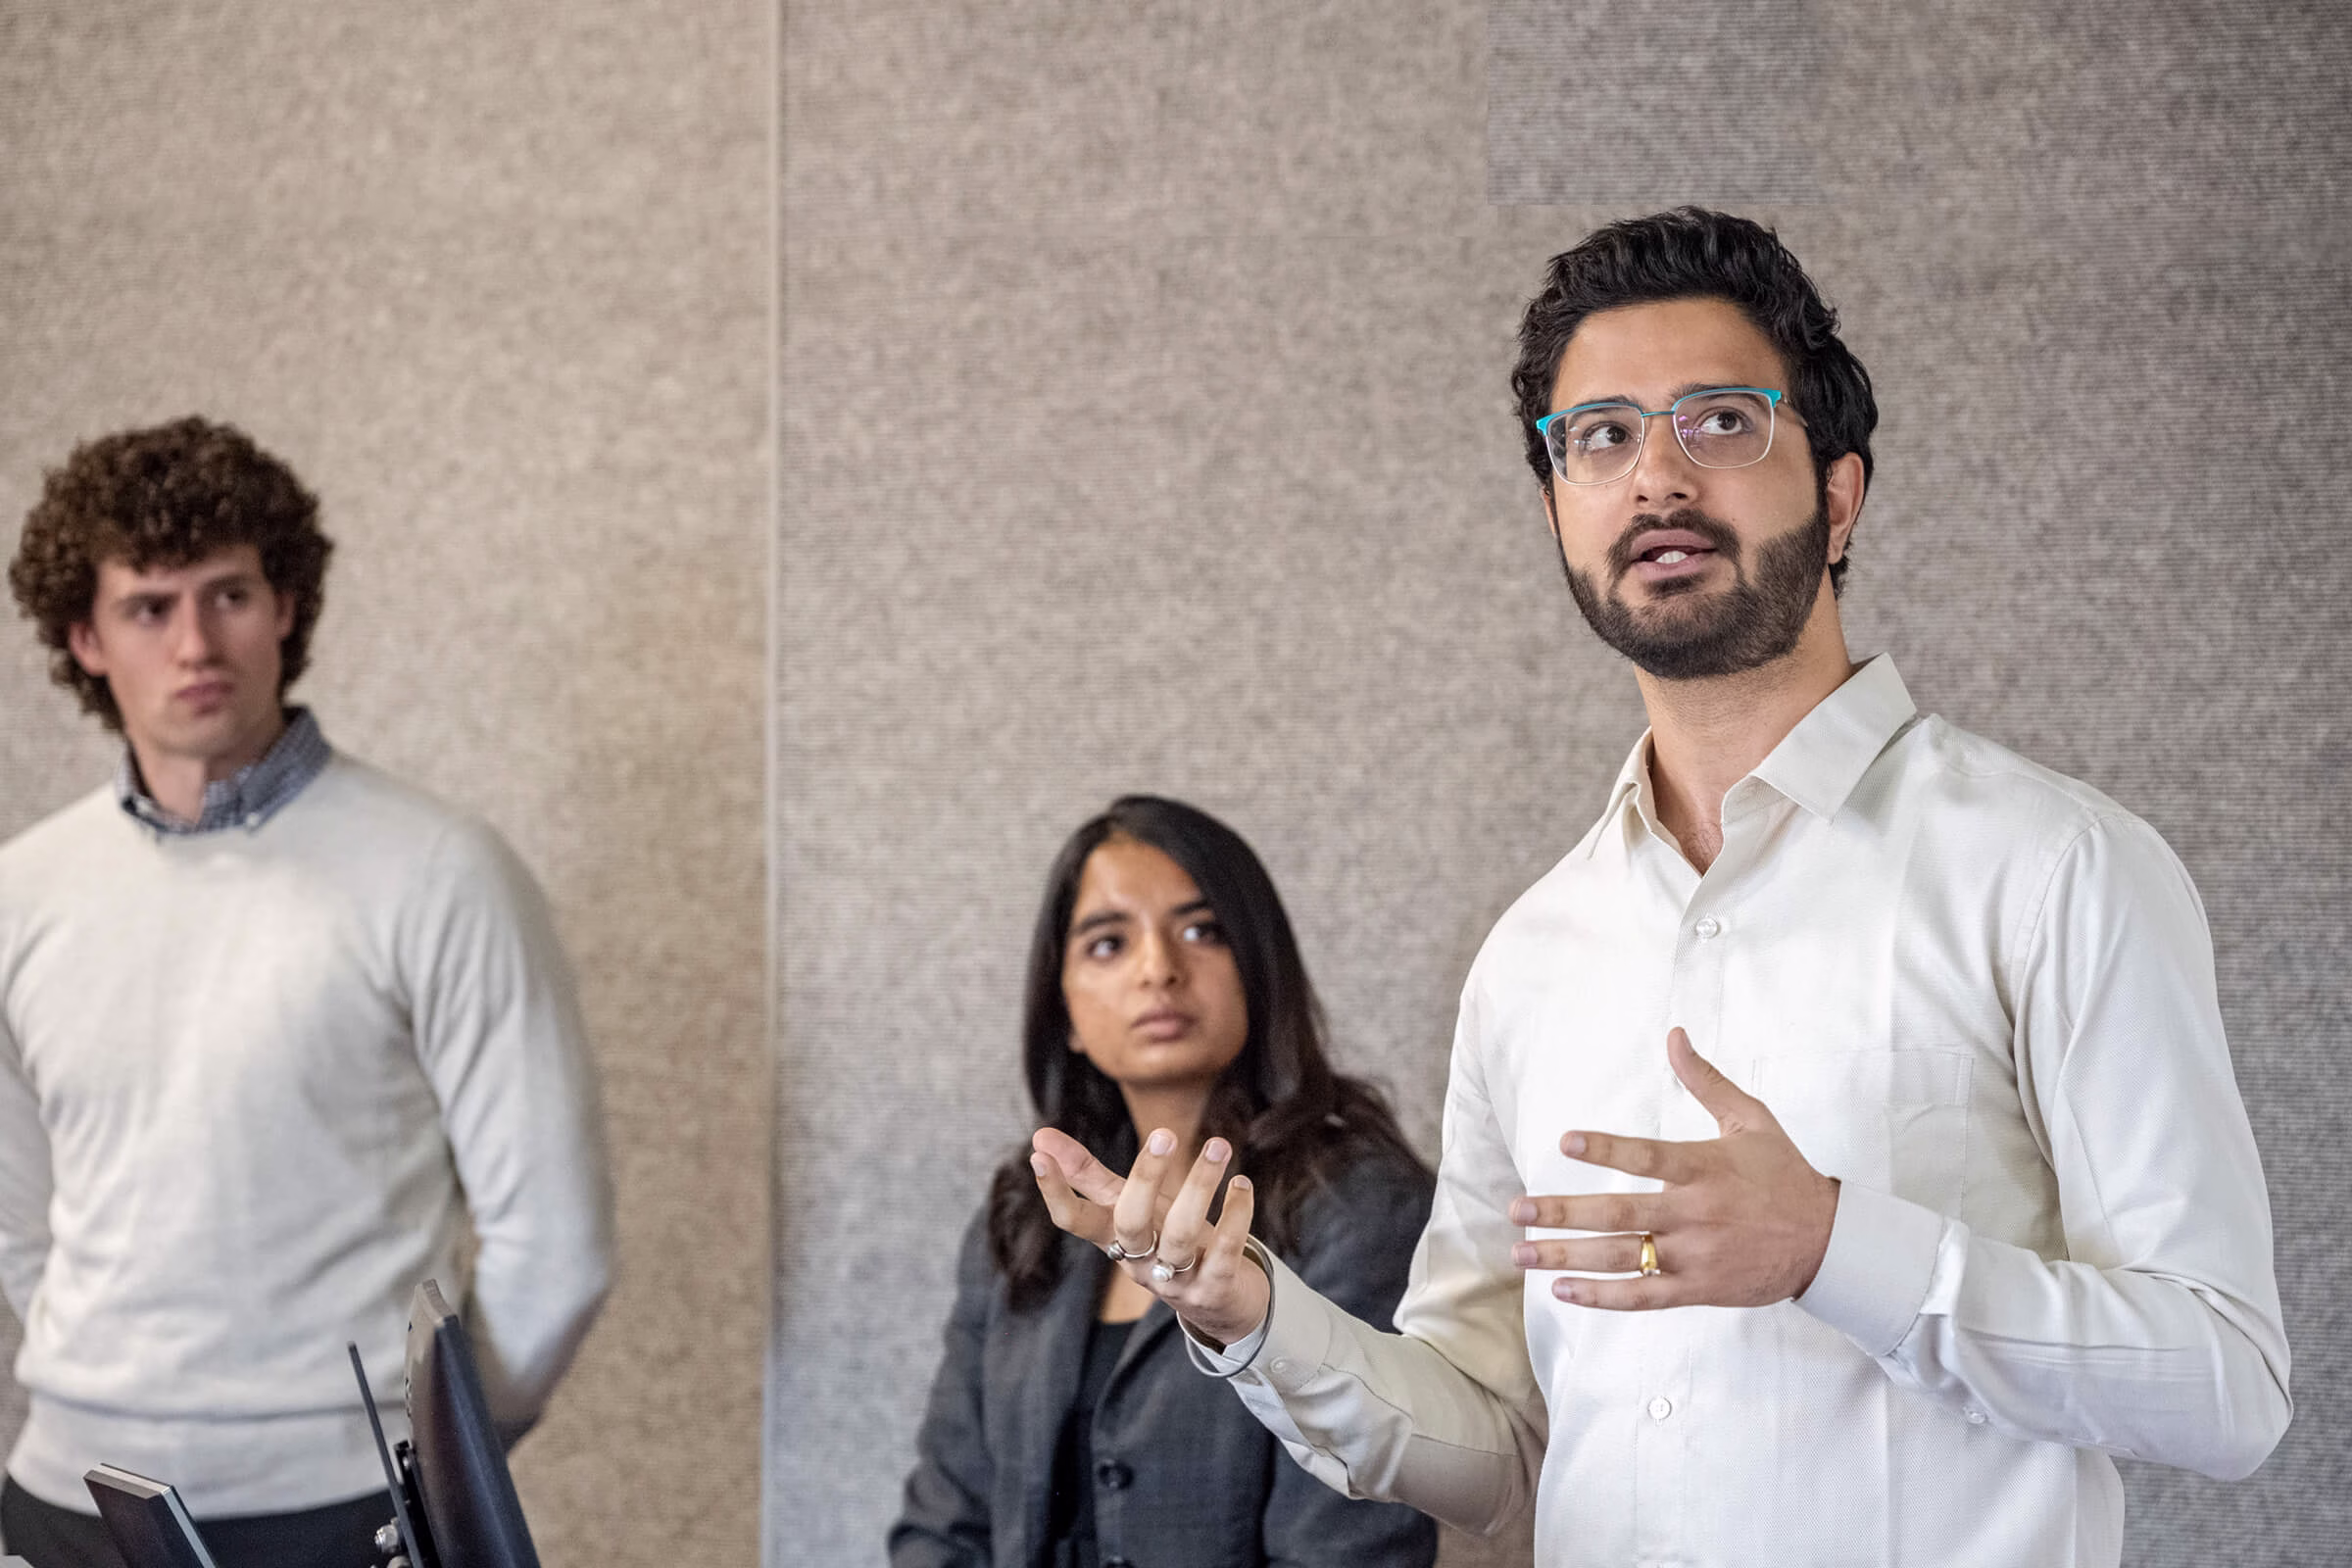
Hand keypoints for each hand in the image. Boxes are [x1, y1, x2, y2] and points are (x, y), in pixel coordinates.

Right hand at [1031, 1125, 1270, 1346]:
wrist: (1219, 1302)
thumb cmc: (1165, 1240)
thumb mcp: (1127, 1207)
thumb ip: (1086, 1175)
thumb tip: (1038, 1136)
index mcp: (1113, 1239)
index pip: (1074, 1221)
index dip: (1055, 1192)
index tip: (1038, 1154)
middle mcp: (1139, 1262)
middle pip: (1130, 1223)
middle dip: (1146, 1178)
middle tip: (1165, 1134)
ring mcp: (1176, 1280)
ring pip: (1181, 1234)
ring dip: (1201, 1186)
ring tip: (1219, 1145)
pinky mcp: (1214, 1288)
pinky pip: (1224, 1252)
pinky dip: (1235, 1216)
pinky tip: (1241, 1185)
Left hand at [1509, 1027, 1839, 1309]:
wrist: (1827, 1243)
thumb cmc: (1784, 1174)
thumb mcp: (1750, 1119)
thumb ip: (1706, 1080)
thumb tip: (1674, 1034)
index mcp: (1705, 1167)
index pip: (1647, 1156)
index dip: (1606, 1150)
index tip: (1565, 1142)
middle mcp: (1696, 1212)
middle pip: (1620, 1213)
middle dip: (1564, 1213)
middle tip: (1517, 1210)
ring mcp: (1695, 1255)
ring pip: (1622, 1257)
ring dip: (1568, 1257)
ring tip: (1523, 1252)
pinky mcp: (1698, 1288)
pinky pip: (1643, 1296)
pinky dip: (1602, 1296)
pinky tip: (1564, 1291)